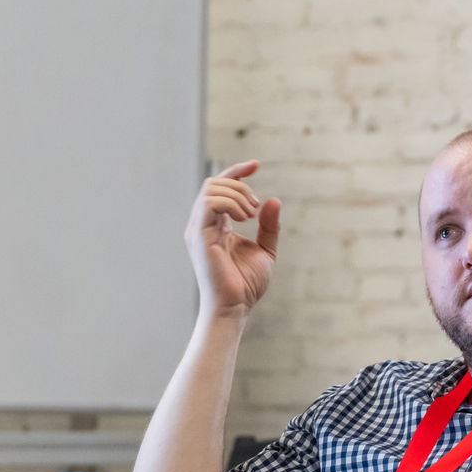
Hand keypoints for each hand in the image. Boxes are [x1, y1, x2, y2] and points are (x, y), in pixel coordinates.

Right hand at [186, 159, 281, 316]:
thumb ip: (269, 226)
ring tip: (251, 216)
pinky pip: (209, 202)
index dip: (237, 171)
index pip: (219, 187)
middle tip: (256, 209)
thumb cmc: (246, 284)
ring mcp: (198, 229)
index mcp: (215, 225)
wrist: (236, 306)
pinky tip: (244, 219)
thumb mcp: (265, 249)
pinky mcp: (199, 236)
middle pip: (214, 183)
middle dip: (240, 186)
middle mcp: (202, 224)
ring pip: (211, 188)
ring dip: (237, 194)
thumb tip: (273, 201)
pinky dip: (231, 203)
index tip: (255, 165)